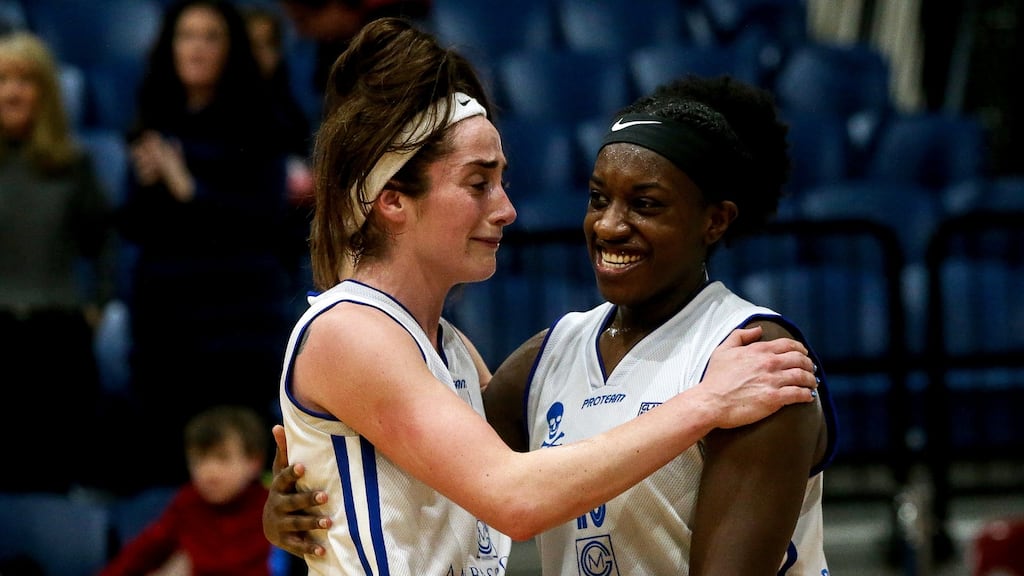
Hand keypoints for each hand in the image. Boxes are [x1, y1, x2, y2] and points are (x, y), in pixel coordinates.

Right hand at [263, 425, 330, 556]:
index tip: (301, 467)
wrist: (272, 525)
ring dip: (312, 522)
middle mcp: (278, 506)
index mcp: (279, 488)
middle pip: (292, 502)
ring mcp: (282, 524)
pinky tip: (322, 548)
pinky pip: (298, 544)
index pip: (283, 479)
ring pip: (297, 523)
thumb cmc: (284, 490)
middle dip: (307, 499)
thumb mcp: (282, 473)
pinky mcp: (286, 540)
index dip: (291, 473)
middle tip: (325, 495)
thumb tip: (277, 425)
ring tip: (329, 522)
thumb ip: (283, 452)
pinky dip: (310, 547)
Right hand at [699, 326, 817, 428]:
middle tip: (811, 369)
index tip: (804, 354)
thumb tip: (757, 329)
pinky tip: (808, 396)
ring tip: (812, 383)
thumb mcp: (723, 350)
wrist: (710, 402)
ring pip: (802, 376)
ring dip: (811, 379)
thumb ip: (740, 335)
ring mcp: (773, 380)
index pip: (788, 344)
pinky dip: (807, 395)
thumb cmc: (715, 378)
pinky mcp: (774, 398)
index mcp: (759, 350)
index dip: (800, 348)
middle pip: (800, 359)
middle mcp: (769, 363)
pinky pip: (798, 394)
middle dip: (808, 364)